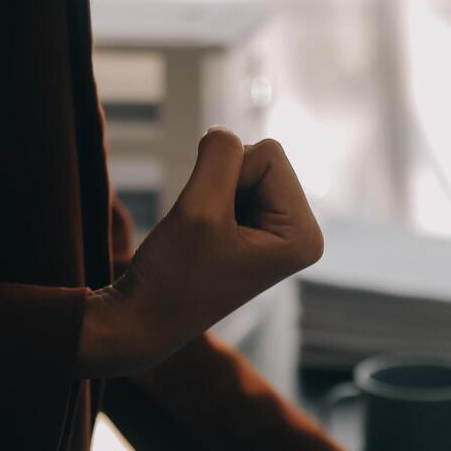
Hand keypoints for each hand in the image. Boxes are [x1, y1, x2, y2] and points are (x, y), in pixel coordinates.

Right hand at [77, 127, 322, 377]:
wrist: (144, 318)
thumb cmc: (173, 276)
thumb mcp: (199, 209)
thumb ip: (220, 155)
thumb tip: (223, 132)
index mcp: (305, 236)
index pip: (270, 153)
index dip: (226, 178)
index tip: (210, 225)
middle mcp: (301, 234)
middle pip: (262, 157)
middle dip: (222, 183)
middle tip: (204, 230)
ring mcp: (278, 232)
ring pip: (243, 166)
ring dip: (211, 192)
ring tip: (202, 236)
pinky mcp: (255, 230)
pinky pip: (231, 182)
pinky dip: (207, 199)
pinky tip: (202, 235)